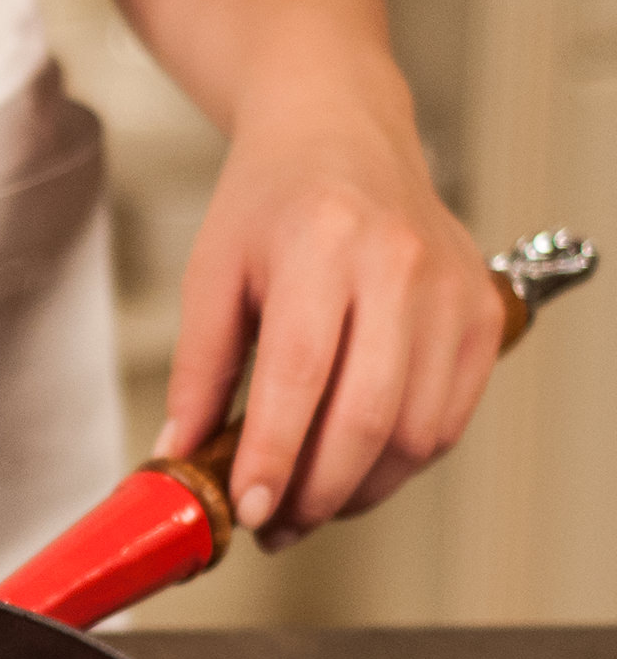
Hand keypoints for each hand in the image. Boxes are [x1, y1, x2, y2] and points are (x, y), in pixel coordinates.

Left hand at [153, 62, 504, 551]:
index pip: (299, 377)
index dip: (274, 457)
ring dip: (359, 490)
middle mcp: (399, 267)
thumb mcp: (210, 274)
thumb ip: (196, 371)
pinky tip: (355, 468)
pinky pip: (449, 420)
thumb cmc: (271, 199)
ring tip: (306, 503)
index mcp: (322, 247)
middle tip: (273, 525)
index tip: (248, 509)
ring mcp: (450, 292)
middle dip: (316, 492)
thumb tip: (178, 456)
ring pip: (415, 432)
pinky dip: (401, 463)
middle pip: (366, 417)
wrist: (340, 133)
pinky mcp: (480, 315)